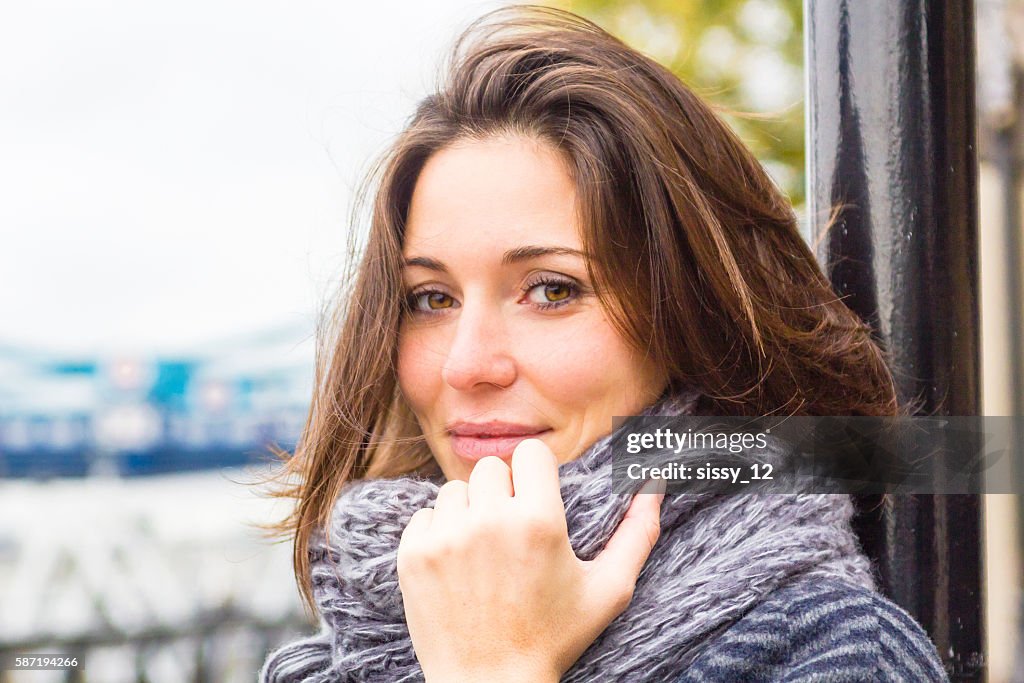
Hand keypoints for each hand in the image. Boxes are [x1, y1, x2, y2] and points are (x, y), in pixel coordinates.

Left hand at [396, 439, 665, 682]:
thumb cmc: (555, 638)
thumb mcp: (608, 590)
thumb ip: (638, 533)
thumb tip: (654, 484)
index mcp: (538, 522)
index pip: (530, 453)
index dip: (536, 472)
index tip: (537, 497)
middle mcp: (488, 522)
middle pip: (491, 468)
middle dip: (503, 492)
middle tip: (512, 531)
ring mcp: (445, 538)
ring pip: (455, 490)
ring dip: (469, 511)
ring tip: (484, 551)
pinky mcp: (413, 555)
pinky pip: (424, 515)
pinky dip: (439, 532)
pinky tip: (457, 565)